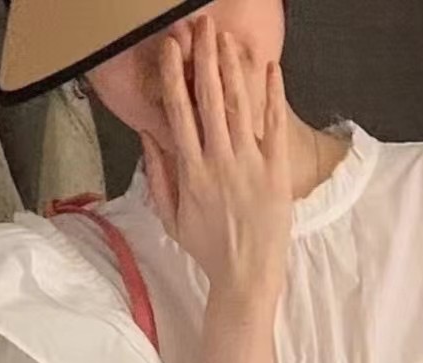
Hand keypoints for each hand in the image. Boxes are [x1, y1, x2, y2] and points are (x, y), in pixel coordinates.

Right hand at [140, 14, 291, 297]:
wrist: (246, 274)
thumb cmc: (208, 249)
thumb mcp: (171, 218)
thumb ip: (157, 176)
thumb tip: (147, 137)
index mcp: (191, 171)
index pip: (179, 111)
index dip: (174, 76)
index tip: (171, 49)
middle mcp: (219, 161)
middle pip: (209, 98)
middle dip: (204, 58)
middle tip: (202, 27)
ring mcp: (250, 164)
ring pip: (239, 104)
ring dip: (233, 67)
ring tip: (228, 38)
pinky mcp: (276, 171)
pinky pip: (274, 126)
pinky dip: (273, 95)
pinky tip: (270, 67)